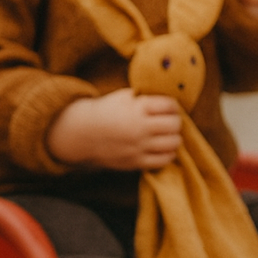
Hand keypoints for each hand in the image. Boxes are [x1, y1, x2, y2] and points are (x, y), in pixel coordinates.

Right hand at [47, 87, 181, 169]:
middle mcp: (140, 127)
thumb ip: (145, 96)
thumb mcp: (124, 96)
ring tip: (167, 135)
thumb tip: (168, 99)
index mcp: (138, 107)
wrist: (82, 133)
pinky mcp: (136, 162)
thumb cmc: (105, 111)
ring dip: (174, 138)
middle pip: (175, 124)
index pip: (170, 105)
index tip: (169, 108)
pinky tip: (163, 148)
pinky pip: (164, 160)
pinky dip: (168, 154)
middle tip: (169, 121)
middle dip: (175, 121)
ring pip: (173, 143)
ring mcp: (139, 146)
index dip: (173, 106)